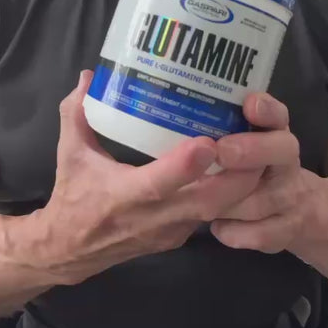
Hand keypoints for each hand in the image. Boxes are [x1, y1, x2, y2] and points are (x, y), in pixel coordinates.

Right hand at [36, 71, 261, 284]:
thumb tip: (91, 76)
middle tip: (256, 140)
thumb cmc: (73, 196)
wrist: (71, 251)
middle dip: (237, 176)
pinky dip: (228, 194)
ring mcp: (169, 231)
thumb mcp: (69, 153)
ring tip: (257, 147)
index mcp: (122, 196)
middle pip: (206, 203)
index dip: (186, 166)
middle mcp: (152, 218)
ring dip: (240, 185)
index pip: (159, 184)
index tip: (210, 141)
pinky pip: (209, 215)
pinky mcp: (178, 237)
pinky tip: (238, 166)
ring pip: (215, 212)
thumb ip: (76, 112)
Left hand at [210, 93, 318, 253]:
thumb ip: (222, 126)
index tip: (249, 105)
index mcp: (275, 131)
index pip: (278, 113)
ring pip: (261, 199)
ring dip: (228, 198)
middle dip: (250, 150)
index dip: (267, 109)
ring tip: (199, 194)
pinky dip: (233, 231)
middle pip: (282, 150)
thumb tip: (179, 112)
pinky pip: (258, 233)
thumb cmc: (255, 164)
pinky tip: (215, 225)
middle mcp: (287, 160)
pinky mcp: (285, 231)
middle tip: (220, 151)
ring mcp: (290, 197)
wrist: (303, 210)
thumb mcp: (244, 140)